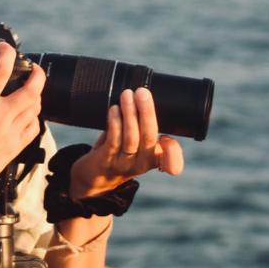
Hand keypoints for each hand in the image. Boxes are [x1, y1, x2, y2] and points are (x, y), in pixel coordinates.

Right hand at [0, 42, 45, 206]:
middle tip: (33, 68)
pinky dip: (34, 116)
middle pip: (32, 88)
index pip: (1, 71)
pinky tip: (28, 114)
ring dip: (36, 94)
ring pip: (36, 106)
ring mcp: (11, 132)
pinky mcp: (15, 147)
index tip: (4, 48)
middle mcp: (0, 116)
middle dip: (37, 73)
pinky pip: (34, 127)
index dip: (6, 53)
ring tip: (30, 90)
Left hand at [68, 87, 183, 199]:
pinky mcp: (106, 160)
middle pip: (149, 137)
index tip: (168, 138)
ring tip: (127, 95)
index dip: (174, 155)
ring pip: (131, 137)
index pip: (172, 164)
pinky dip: (115, 122)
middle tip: (143, 92)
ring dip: (129, 113)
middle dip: (147, 112)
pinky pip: (112, 140)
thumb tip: (143, 93)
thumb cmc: (120, 151)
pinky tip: (114, 109)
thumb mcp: (138, 144)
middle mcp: (142, 164)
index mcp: (155, 159)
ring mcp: (124, 164)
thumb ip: (144, 125)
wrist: (94, 175)